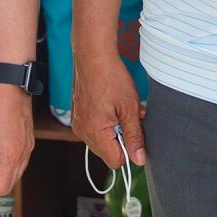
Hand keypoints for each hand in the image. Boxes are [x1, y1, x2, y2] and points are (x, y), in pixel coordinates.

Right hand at [72, 55, 145, 169]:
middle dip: (121, 141)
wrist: (93, 56)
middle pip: (107, 153)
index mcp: (95, 132)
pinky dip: (105, 124)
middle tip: (129, 118)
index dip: (129, 151)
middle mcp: (82, 131)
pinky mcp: (77, 116)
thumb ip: (135, 136)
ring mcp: (78, 124)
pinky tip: (111, 107)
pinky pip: (94, 130)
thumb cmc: (112, 78)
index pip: (115, 161)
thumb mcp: (130, 108)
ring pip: (101, 142)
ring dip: (113, 132)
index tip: (135, 134)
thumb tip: (139, 159)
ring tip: (120, 111)